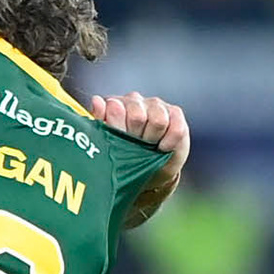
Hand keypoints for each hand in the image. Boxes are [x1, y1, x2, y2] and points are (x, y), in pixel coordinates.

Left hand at [88, 92, 188, 217]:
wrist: (148, 172)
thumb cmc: (123, 158)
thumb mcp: (108, 146)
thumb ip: (100, 123)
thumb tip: (97, 100)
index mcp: (112, 106)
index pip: (115, 109)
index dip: (119, 131)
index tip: (118, 144)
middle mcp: (133, 100)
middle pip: (137, 117)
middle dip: (136, 138)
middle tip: (134, 147)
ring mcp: (155, 104)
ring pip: (158, 121)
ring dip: (153, 139)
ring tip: (149, 147)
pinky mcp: (175, 113)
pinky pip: (176, 129)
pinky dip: (169, 143)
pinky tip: (162, 147)